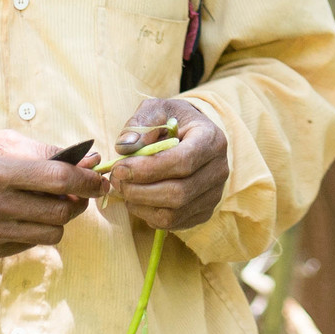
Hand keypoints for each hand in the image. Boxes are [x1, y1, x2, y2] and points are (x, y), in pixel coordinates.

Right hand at [0, 130, 106, 261]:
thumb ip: (44, 152)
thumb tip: (88, 160)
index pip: (58, 178)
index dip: (87, 180)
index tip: (99, 179)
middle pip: (61, 210)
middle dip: (78, 201)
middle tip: (76, 192)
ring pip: (52, 233)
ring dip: (59, 219)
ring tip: (50, 205)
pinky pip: (31, 244)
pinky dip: (36, 231)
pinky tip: (24, 216)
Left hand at [106, 97, 227, 231]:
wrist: (192, 136)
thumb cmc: (173, 122)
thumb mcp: (157, 109)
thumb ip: (140, 123)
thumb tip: (125, 146)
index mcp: (211, 140)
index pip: (182, 161)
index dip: (147, 169)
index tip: (119, 168)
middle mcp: (219, 170)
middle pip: (178, 193)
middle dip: (139, 190)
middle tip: (115, 180)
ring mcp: (214, 194)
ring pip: (174, 213)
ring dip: (140, 205)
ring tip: (124, 189)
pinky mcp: (203, 212)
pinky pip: (172, 223)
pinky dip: (148, 214)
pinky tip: (137, 198)